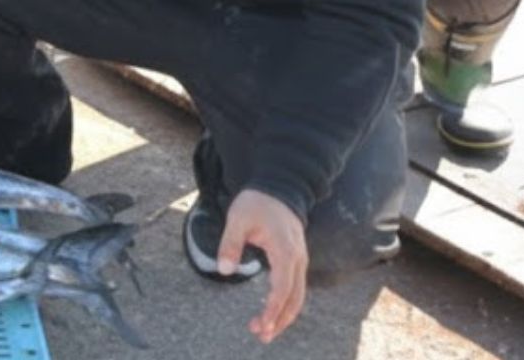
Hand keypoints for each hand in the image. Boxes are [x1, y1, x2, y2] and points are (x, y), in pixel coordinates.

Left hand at [220, 189, 308, 344]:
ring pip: (297, 296)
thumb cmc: (257, 203)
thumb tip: (224, 270)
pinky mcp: (295, 260)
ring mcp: (299, 260)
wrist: (278, 187)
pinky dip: (285, 304)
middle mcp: (298, 259)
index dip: (272, 310)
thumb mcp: (238, 219)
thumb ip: (230, 244)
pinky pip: (294, 288)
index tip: (261, 325)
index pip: (282, 288)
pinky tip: (271, 314)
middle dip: (279, 320)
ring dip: (283, 315)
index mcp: (285, 250)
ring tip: (263, 331)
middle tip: (260, 336)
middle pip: (294, 299)